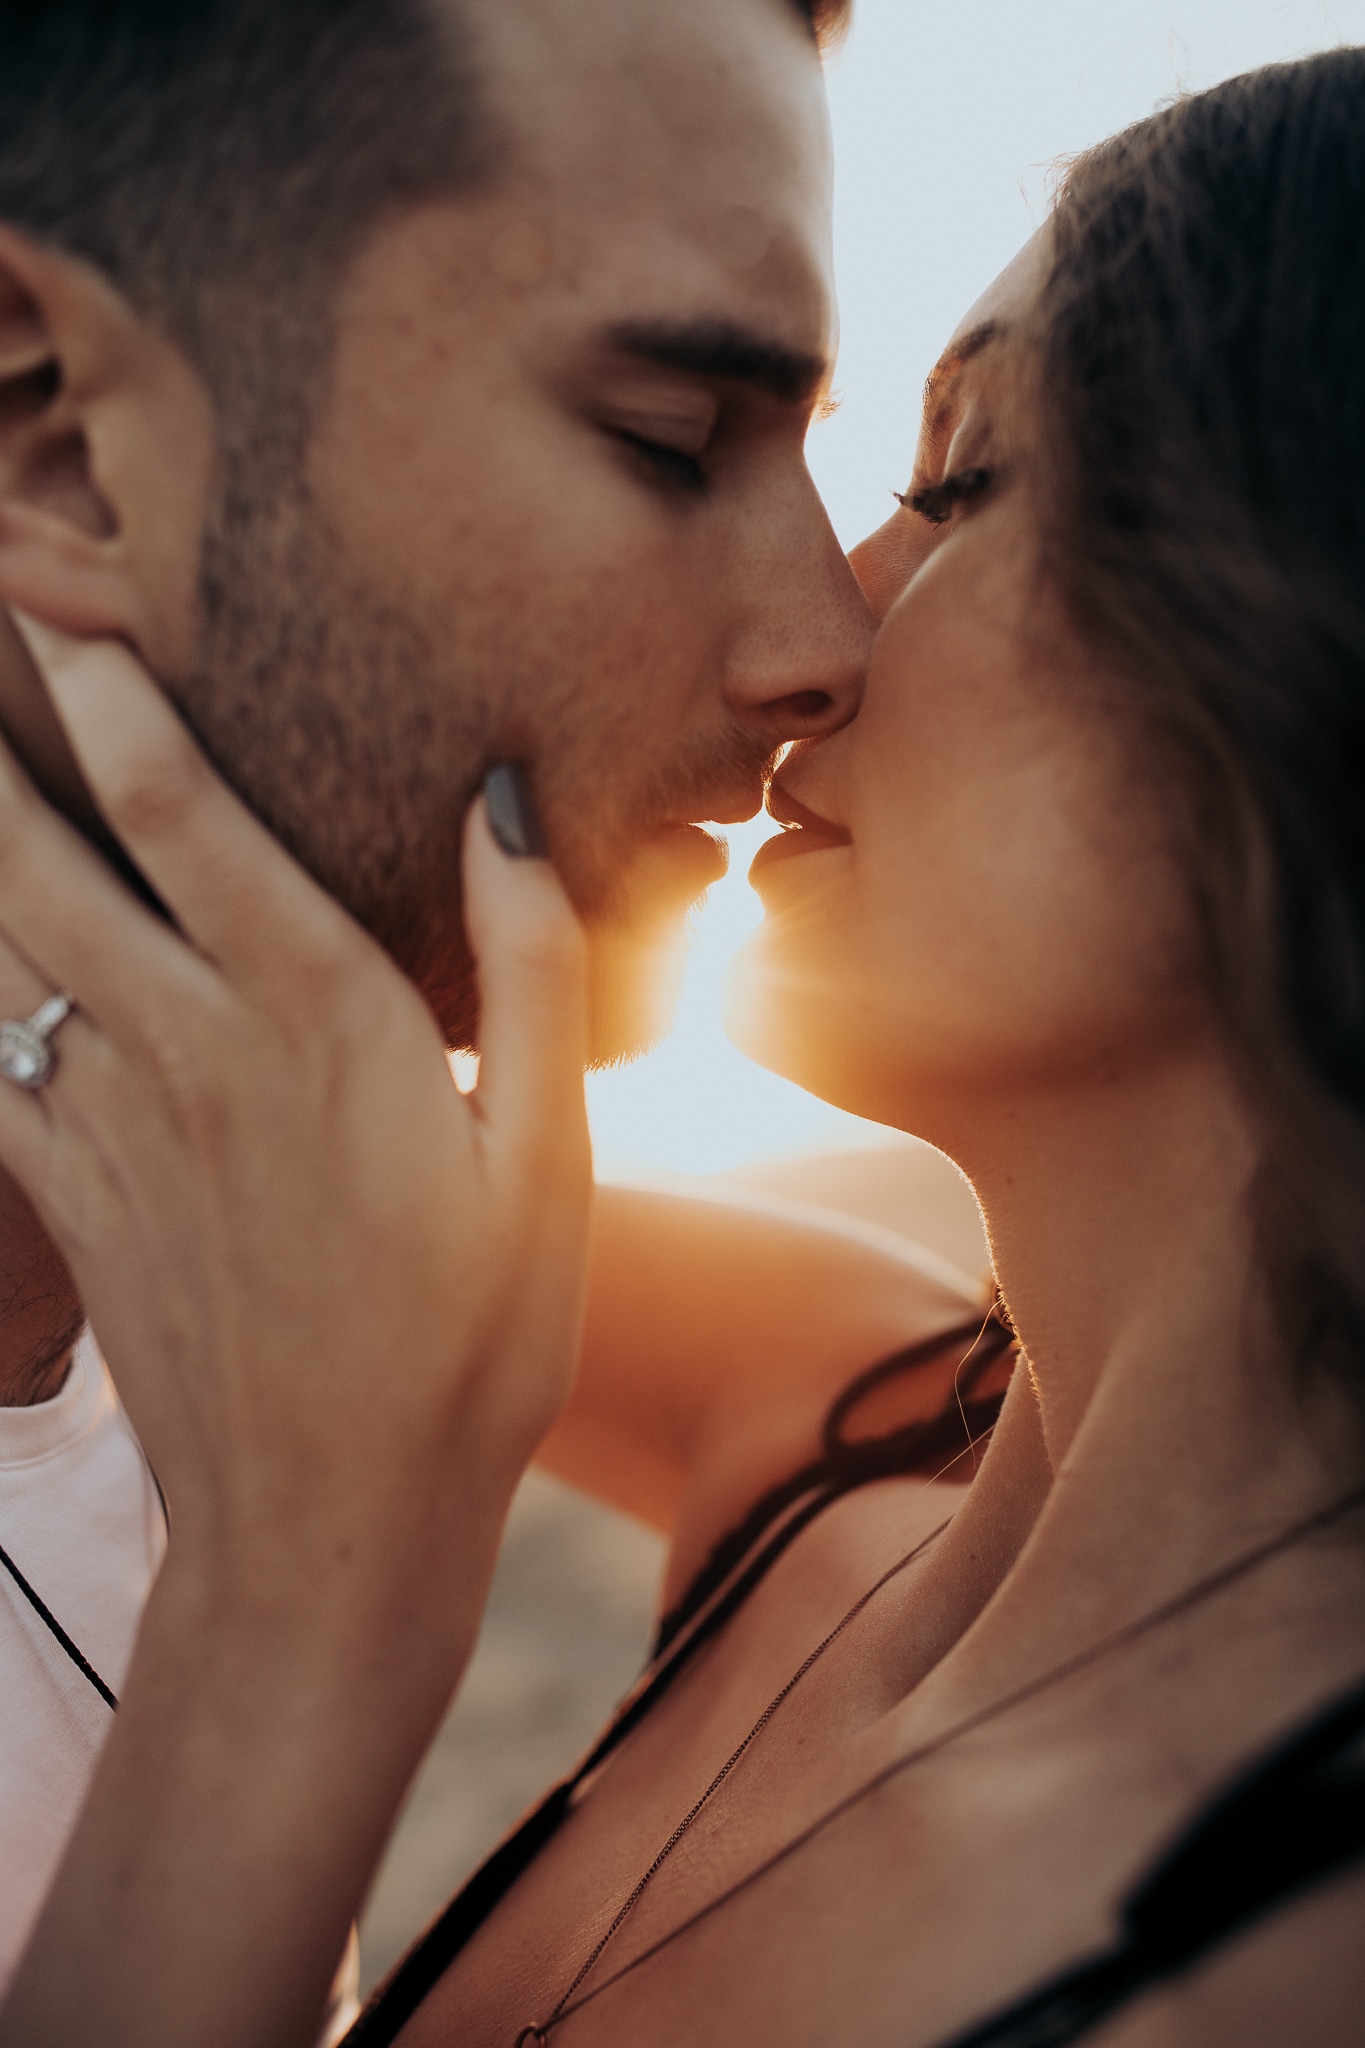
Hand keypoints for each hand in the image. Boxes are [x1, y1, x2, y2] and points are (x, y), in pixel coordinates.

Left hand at [0, 619, 591, 2047]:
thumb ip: (536, 967)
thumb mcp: (550, 1160)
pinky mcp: (69, 1194)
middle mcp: (188, 1051)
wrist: (332, 1526)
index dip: (113, 693)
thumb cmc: (470, 1342)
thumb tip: (501, 805)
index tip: (63, 600)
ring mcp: (107, 1124)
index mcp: (318, 1021)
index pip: (188, 814)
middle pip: (39, 856)